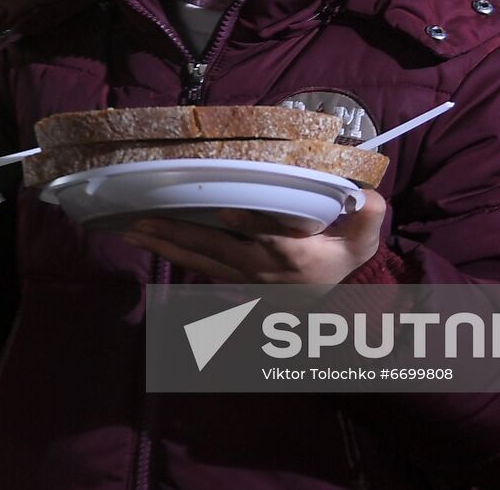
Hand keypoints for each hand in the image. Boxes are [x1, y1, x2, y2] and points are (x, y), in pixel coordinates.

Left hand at [121, 190, 386, 283]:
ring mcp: (244, 277)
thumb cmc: (346, 258)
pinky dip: (176, 257)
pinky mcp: (236, 281)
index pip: (267, 235)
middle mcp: (261, 266)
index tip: (224, 209)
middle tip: (138, 222)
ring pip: (199, 261)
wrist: (339, 303)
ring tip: (132, 231)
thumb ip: (367, 216)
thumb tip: (367, 197)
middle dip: (176, 235)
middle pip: (214, 249)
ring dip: (165, 247)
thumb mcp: (364, 238)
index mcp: (291, 253)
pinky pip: (200, 269)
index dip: (247, 223)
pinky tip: (153, 246)